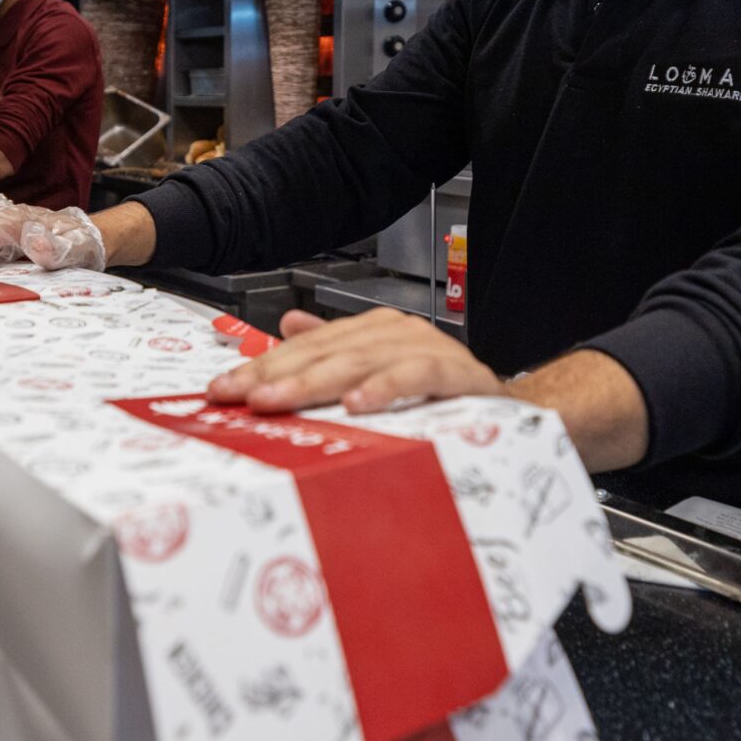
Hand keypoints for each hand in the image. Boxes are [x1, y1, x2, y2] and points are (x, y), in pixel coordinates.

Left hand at [206, 309, 504, 414]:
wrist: (518, 414)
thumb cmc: (444, 398)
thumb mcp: (381, 372)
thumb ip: (336, 349)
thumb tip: (286, 326)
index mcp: (374, 331)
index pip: (306, 348)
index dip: (262, 367)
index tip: (222, 390)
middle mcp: (398, 333)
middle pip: (326, 351)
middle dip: (277, 374)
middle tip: (240, 395)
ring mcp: (430, 350)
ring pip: (362, 362)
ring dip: (317, 382)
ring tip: (281, 399)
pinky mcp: (459, 376)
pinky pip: (417, 378)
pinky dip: (386, 389)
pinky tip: (358, 405)